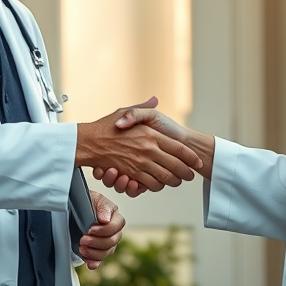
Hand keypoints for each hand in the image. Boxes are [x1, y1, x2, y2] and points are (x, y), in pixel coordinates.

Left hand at [78, 191, 124, 269]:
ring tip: (81, 248)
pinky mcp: (98, 251)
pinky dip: (94, 262)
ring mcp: (107, 243)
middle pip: (112, 241)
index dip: (104, 230)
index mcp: (115, 217)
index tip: (90, 229)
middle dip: (96, 242)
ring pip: (106, 252)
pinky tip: (89, 263)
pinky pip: (99, 260)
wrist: (75, 210)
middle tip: (82, 239)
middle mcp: (114, 232)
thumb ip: (103, 207)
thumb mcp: (95, 199)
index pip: (117, 226)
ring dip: (93, 252)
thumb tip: (105, 219)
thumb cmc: (87, 202)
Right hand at [93, 106, 214, 189]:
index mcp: (150, 134)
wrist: (88, 141)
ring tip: (178, 181)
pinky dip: (157, 186)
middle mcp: (148, 149)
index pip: (179, 148)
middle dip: (186, 173)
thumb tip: (155, 99)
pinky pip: (150, 184)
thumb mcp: (126, 110)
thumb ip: (142, 108)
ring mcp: (140, 163)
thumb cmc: (106, 126)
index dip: (191, 157)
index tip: (197, 161)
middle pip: (176, 166)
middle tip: (190, 175)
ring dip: (174, 181)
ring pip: (166, 177)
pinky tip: (160, 184)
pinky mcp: (132, 173)